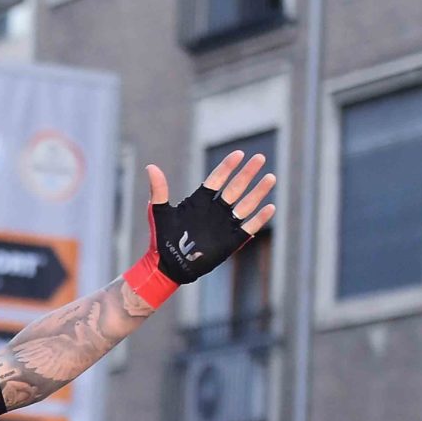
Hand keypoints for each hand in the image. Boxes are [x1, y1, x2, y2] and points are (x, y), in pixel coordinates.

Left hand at [142, 150, 276, 284]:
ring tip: (270, 177)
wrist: (168, 266)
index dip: (227, 167)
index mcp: (199, 202)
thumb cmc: (161, 239)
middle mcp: (215, 210)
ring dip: (258, 192)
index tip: (239, 154)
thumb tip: (151, 167)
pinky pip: (248, 227)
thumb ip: (159, 190)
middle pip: (235, 188)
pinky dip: (259, 218)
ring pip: (245, 205)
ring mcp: (224, 224)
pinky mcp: (230, 240)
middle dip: (247, 174)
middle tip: (260, 158)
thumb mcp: (159, 212)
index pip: (216, 179)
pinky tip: (270, 207)